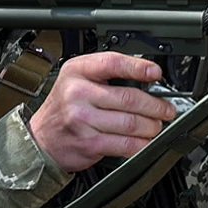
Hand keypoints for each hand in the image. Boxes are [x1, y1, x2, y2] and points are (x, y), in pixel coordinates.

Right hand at [27, 52, 176, 171]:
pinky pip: (125, 144)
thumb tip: (144, 77)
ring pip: (131, 123)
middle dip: (155, 106)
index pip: (112, 63)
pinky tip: (145, 141)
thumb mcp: (75, 78)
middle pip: (129, 97)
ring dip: (152, 126)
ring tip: (156, 125)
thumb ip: (104, 73)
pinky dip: (141, 144)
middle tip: (166, 109)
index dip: (138, 68)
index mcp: (77, 71)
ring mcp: (83, 119)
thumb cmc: (63, 107)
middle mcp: (78, 93)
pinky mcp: (89, 143)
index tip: (155, 73)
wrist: (41, 138)